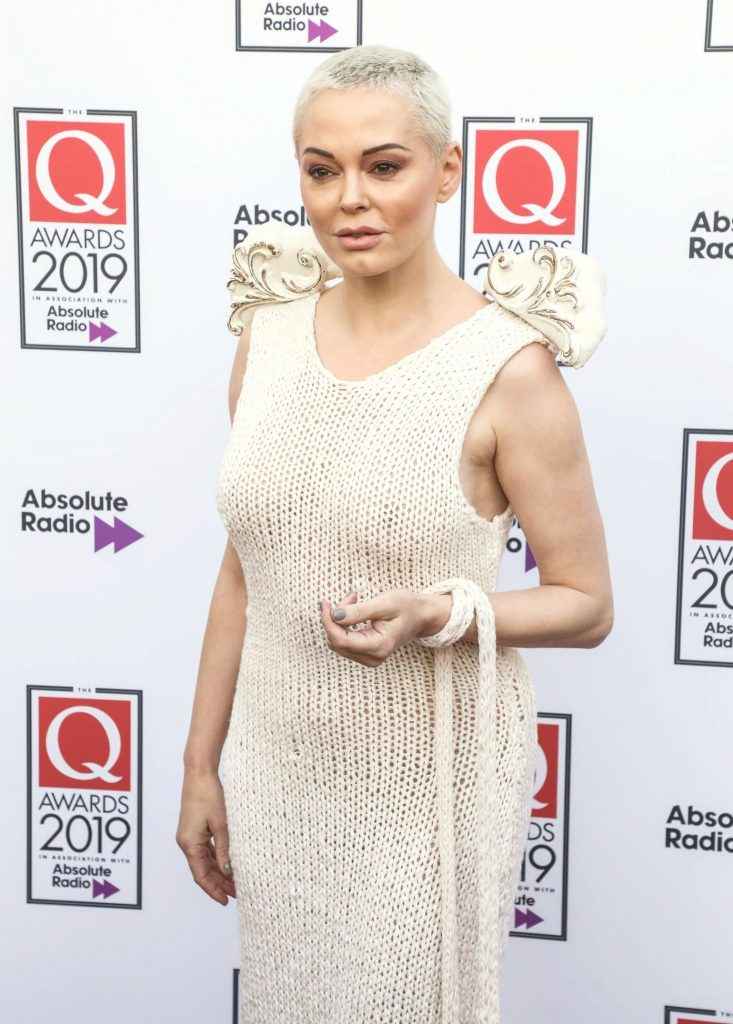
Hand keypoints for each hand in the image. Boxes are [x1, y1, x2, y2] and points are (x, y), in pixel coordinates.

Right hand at [176, 768, 236, 905]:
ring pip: (204, 861)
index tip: (226, 900)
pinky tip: (228, 865)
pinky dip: (216, 859)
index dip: (213, 890)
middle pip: (202, 870)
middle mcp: (186, 842)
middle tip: (237, 894)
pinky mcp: (194, 829)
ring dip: (218, 872)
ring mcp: (190, 836)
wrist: (199, 773)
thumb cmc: (209, 795)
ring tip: (235, 883)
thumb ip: (224, 849)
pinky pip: (205, 850)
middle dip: (219, 883)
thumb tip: (228, 871)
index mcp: (189, 843)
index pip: (201, 875)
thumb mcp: (221, 824)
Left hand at [318, 588, 449, 667]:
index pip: (340, 640)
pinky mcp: (366, 654)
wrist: (422, 615)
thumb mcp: (384, 604)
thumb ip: (358, 611)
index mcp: (379, 646)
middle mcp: (373, 657)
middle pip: (336, 641)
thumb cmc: (407, 607)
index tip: (325, 602)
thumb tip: (333, 615)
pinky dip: (344, 624)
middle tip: (350, 597)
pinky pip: (344, 641)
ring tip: (355, 600)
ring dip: (340, 620)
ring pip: (338, 641)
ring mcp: (369, 658)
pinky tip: (355, 609)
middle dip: (335, 618)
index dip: (328, 622)